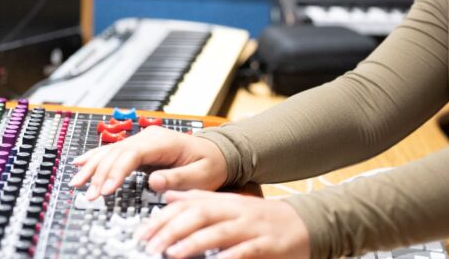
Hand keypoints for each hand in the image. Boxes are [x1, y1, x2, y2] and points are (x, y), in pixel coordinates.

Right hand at [70, 126, 227, 198]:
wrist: (217, 153)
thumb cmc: (211, 163)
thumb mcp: (201, 174)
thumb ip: (177, 178)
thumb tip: (154, 182)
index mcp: (161, 141)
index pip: (131, 155)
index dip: (116, 172)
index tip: (107, 190)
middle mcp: (148, 138)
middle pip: (116, 153)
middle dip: (100, 174)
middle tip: (90, 194)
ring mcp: (142, 141)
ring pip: (110, 152)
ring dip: (92, 167)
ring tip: (77, 182)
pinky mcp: (139, 148)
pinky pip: (112, 152)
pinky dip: (95, 158)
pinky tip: (80, 162)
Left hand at [139, 190, 309, 258]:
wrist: (304, 223)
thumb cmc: (263, 217)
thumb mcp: (231, 204)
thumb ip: (200, 198)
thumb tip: (169, 196)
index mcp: (225, 202)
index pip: (189, 204)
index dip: (165, 217)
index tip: (144, 232)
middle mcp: (236, 211)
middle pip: (200, 215)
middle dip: (173, 230)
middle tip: (152, 245)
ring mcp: (252, 228)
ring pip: (219, 232)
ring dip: (195, 243)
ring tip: (174, 253)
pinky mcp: (267, 245)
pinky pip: (246, 250)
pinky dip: (231, 256)